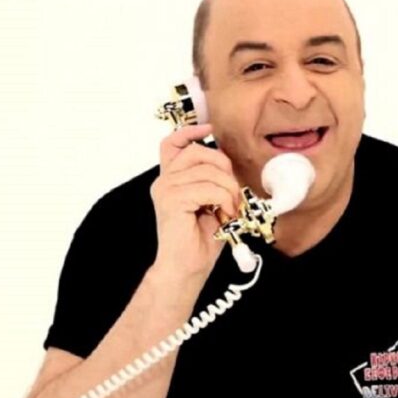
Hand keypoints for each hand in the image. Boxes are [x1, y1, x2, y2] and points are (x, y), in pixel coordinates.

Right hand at [150, 124, 240, 277]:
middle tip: (233, 194)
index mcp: (171, 180)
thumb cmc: (201, 240)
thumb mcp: (212, 203)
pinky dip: (224, 201)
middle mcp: (164, 181)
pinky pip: (208, 188)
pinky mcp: (172, 200)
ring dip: (229, 190)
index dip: (190, 131)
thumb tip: (229, 163)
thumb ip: (213, 180)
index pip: (172, 144)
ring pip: (208, 171)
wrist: (187, 268)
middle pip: (198, 152)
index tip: (210, 129)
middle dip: (224, 168)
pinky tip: (225, 215)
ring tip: (231, 210)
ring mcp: (165, 189)